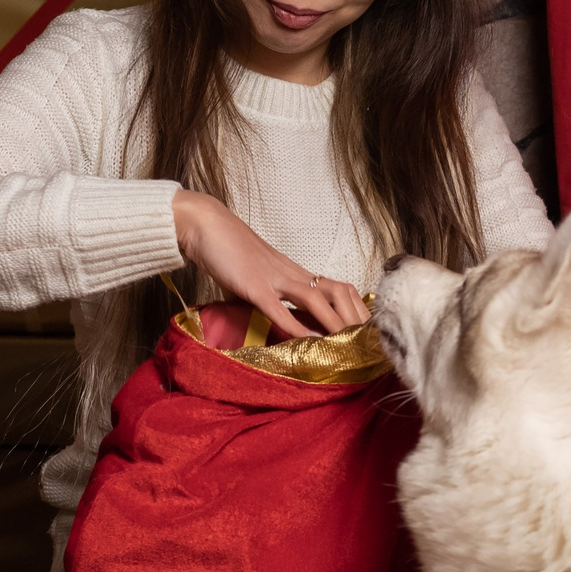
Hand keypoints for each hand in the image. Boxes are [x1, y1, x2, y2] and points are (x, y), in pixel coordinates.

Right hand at [171, 191, 367, 338]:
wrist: (204, 224)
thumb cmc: (227, 250)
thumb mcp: (256, 277)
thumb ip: (269, 298)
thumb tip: (277, 322)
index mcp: (295, 272)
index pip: (339, 288)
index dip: (356, 308)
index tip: (365, 330)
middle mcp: (292, 273)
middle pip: (339, 291)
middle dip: (356, 318)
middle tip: (366, 343)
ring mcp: (274, 278)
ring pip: (317, 300)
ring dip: (334, 324)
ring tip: (347, 346)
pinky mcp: (253, 285)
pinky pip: (279, 309)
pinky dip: (296, 327)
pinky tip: (308, 342)